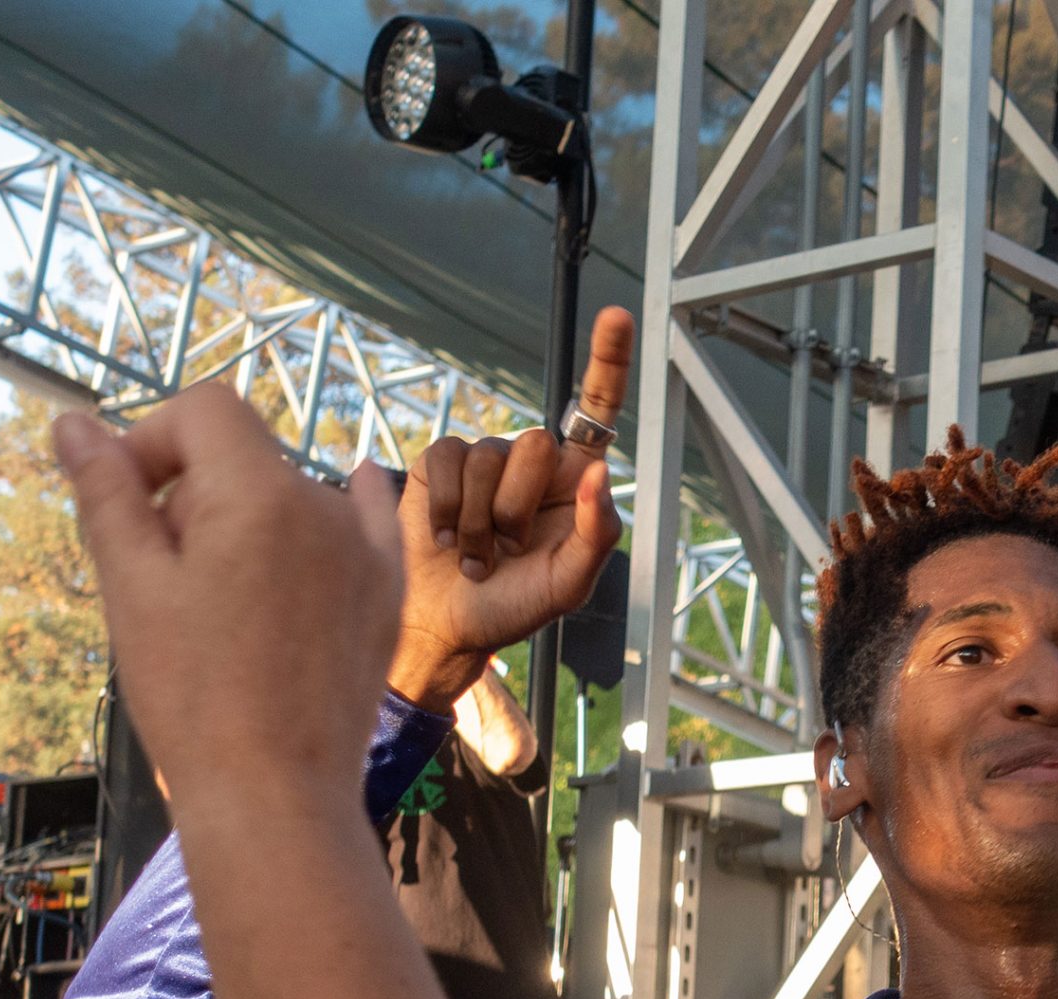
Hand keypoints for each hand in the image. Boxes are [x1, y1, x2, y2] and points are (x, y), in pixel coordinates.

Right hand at [52, 385, 402, 819]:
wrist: (275, 791)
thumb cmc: (193, 695)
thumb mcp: (132, 586)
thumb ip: (108, 493)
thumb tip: (74, 424)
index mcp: (260, 492)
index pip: (205, 409)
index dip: (155, 439)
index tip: (127, 498)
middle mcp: (326, 506)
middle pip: (244, 457)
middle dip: (194, 491)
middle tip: (163, 572)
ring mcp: (366, 549)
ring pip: (291, 497)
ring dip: (247, 522)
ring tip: (220, 604)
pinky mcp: (386, 591)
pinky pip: (366, 520)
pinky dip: (337, 508)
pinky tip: (349, 481)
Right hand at [391, 306, 632, 709]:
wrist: (447, 624)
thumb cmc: (516, 606)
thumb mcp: (570, 583)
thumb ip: (597, 532)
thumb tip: (601, 474)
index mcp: (575, 481)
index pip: (597, 409)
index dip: (608, 362)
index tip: (617, 316)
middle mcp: (531, 463)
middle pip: (537, 444)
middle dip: (521, 507)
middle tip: (511, 549)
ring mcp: (485, 460)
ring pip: (490, 458)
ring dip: (483, 521)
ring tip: (479, 555)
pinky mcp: (440, 464)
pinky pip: (449, 460)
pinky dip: (450, 509)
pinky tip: (448, 540)